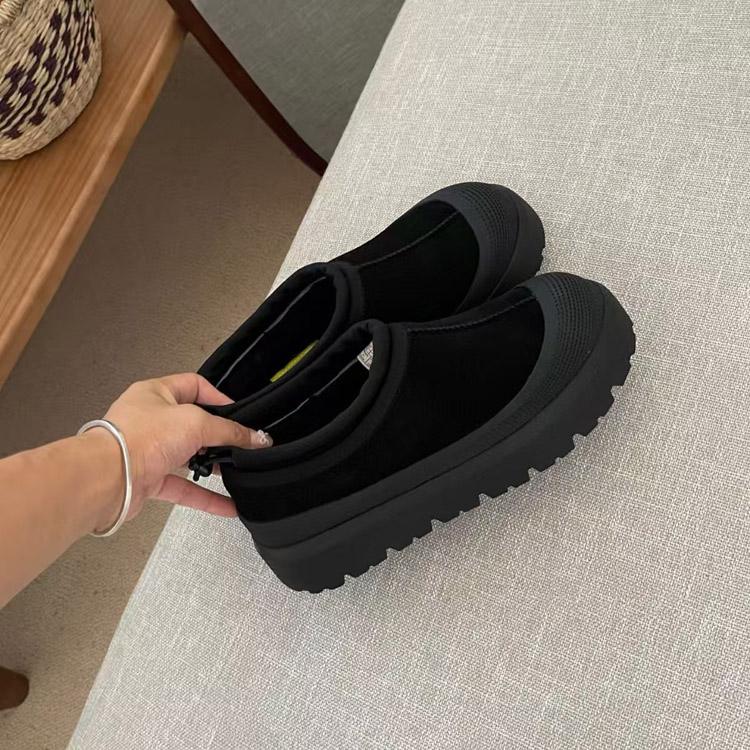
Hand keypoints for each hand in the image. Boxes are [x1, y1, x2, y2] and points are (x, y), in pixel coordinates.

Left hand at [96, 373, 269, 528]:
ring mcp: (150, 450)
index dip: (219, 397)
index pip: (195, 386)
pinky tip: (227, 504)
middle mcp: (151, 420)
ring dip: (212, 466)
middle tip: (241, 443)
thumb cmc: (136, 439)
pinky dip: (207, 497)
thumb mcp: (195, 423)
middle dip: (218, 436)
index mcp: (156, 393)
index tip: (239, 413)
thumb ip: (229, 430)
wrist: (107, 479)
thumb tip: (254, 437)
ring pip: (189, 457)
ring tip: (237, 470)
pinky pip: (185, 488)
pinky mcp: (150, 479)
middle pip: (194, 424)